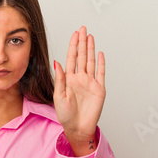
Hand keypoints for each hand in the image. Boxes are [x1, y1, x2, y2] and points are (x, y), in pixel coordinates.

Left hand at [53, 25, 105, 150]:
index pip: (71, 58)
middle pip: (82, 56)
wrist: (77, 128)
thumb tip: (56, 62)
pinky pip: (101, 73)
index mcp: (69, 79)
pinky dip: (101, 63)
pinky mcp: (99, 89)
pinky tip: (100, 53)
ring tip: (90, 36)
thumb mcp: (59, 96)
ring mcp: (90, 83)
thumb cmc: (65, 115)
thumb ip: (60, 79)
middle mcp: (80, 78)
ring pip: (91, 61)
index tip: (74, 34)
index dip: (73, 46)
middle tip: (83, 28)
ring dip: (91, 49)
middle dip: (82, 42)